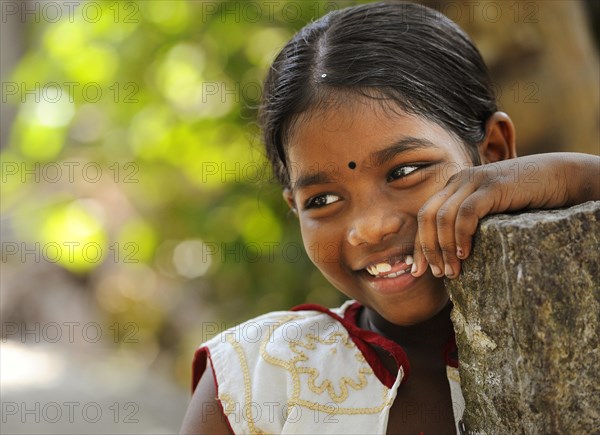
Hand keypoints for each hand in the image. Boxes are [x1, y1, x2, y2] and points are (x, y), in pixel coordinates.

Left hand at [410, 153, 599, 278]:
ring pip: (443, 217)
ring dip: (444, 248)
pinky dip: (461, 236)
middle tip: (437, 274)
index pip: (425, 216)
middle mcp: (460, 180)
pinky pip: (466, 213)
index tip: (417, 271)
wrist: (559, 176)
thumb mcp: (490, 210)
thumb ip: (470, 222)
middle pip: (427, 216)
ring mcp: (475, 181)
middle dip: (427, 249)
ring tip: (452, 271)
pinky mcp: (492, 186)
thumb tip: (452, 257)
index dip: (419, 245)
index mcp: (454, 186)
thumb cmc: (525, 199)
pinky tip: (466, 255)